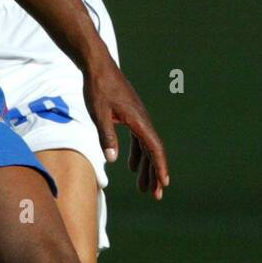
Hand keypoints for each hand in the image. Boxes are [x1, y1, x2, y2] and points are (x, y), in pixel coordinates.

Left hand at [81, 53, 169, 198]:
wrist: (97, 66)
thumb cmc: (97, 88)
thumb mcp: (99, 113)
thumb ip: (106, 136)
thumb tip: (112, 160)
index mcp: (138, 120)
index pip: (154, 148)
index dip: (160, 167)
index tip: (164, 184)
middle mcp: (143, 120)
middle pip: (154, 151)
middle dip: (155, 174)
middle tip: (155, 196)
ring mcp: (138, 118)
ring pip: (147, 147)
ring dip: (146, 168)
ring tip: (143, 188)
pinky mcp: (131, 116)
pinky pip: (138, 139)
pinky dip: (137, 155)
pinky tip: (130, 167)